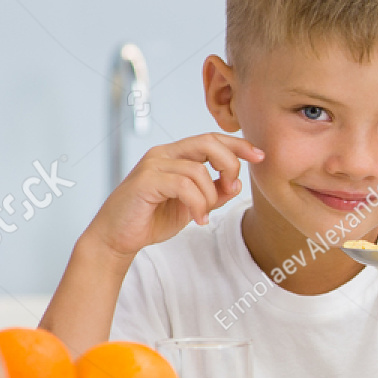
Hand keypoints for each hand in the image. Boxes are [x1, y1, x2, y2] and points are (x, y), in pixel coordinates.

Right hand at [84, 133, 261, 259]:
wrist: (117, 237)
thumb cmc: (152, 219)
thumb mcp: (193, 206)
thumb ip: (214, 194)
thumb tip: (236, 183)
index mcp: (176, 156)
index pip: (212, 140)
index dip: (238, 145)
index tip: (260, 156)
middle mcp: (164, 154)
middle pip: (207, 142)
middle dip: (230, 163)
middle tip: (232, 186)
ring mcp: (153, 165)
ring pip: (198, 170)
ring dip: (210, 196)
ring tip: (203, 215)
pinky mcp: (145, 181)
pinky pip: (184, 186)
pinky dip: (197, 204)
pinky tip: (197, 219)